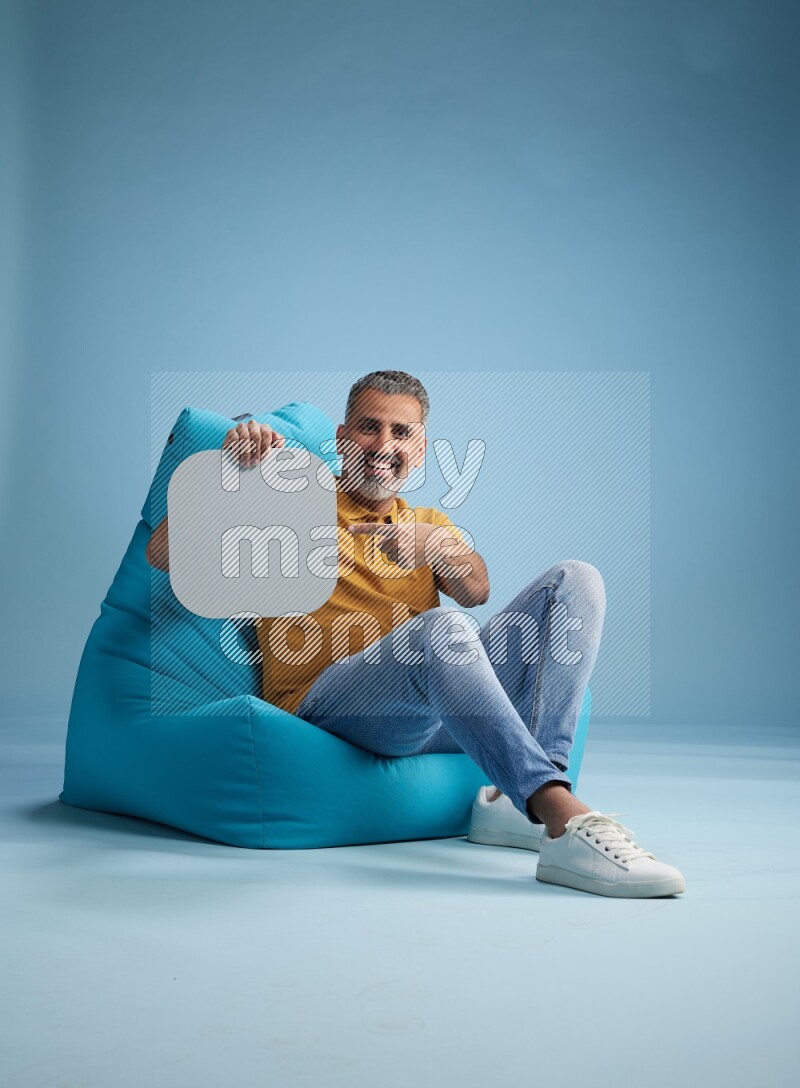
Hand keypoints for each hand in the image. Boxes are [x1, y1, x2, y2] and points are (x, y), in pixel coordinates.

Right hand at [222, 420, 284, 466]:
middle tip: (255, 462)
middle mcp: (253, 425)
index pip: (267, 434)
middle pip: (256, 435)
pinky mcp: (231, 432)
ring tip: (247, 463)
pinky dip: (236, 449)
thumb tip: (277, 436)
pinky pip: (233, 438)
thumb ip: (278, 443)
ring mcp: (242, 427)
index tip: (264, 458)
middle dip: (256, 451)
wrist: (243, 455)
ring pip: (245, 437)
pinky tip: (237, 458)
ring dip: (246, 452)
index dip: (266, 447)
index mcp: (265, 428)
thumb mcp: (272, 449)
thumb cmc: (260, 453)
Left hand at [348, 521, 469, 575]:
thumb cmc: (424, 533)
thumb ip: (393, 533)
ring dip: (397, 553)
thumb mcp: (409, 527)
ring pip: (389, 556)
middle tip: (404, 543)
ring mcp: (400, 552)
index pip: (375, 528)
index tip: (349, 529)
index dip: (361, 528)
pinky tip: (414, 556)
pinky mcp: (405, 563)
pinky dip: (404, 560)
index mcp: (396, 529)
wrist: (439, 545)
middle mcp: (396, 541)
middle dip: (390, 546)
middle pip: (382, 547)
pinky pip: (398, 563)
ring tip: (412, 549)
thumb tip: (379, 546)